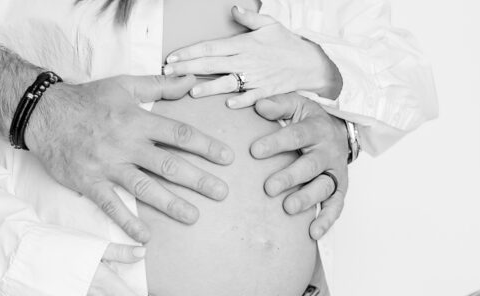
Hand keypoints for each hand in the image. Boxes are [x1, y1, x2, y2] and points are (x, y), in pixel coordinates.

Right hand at [25, 75, 233, 242]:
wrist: (43, 113)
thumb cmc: (87, 100)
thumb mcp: (124, 85)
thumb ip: (159, 85)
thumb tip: (189, 79)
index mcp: (137, 120)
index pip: (179, 134)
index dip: (205, 146)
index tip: (227, 159)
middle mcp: (126, 143)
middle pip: (168, 164)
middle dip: (198, 180)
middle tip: (222, 193)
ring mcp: (108, 165)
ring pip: (144, 187)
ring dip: (171, 204)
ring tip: (194, 216)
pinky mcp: (89, 182)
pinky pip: (111, 205)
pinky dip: (127, 222)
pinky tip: (145, 237)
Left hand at [163, 6, 341, 108]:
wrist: (310, 63)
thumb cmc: (287, 43)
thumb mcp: (270, 24)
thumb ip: (250, 17)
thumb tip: (234, 9)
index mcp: (244, 44)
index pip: (210, 47)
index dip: (190, 52)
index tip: (172, 58)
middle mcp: (247, 61)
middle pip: (212, 65)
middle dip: (189, 69)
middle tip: (169, 74)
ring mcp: (256, 77)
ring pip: (228, 82)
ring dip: (209, 87)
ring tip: (191, 90)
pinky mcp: (267, 91)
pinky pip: (252, 97)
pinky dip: (241, 100)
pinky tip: (227, 103)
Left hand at [250, 93, 348, 239]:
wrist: (339, 132)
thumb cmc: (310, 120)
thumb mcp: (297, 105)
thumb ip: (278, 105)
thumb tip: (259, 106)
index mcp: (316, 129)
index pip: (296, 135)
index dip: (276, 143)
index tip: (254, 151)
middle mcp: (328, 152)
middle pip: (310, 165)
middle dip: (290, 177)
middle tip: (269, 188)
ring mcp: (335, 173)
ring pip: (324, 187)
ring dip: (307, 199)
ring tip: (288, 208)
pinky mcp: (339, 190)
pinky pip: (335, 207)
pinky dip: (326, 220)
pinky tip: (313, 232)